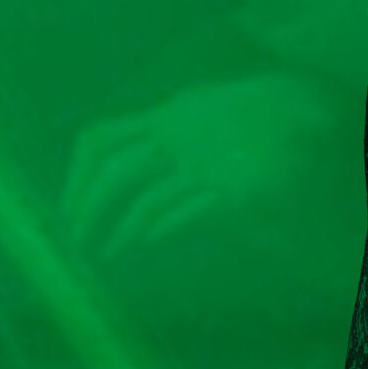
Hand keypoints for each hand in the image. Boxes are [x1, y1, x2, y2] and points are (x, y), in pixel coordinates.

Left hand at [60, 73, 324, 260]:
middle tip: (76, 243)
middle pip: (117, 172)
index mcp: (167, 115)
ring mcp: (209, 160)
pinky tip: (148, 241)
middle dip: (88, 211)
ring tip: (108, 253)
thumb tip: (110, 181)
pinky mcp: (237, 187)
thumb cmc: (240, 127)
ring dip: (122, 230)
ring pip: (149, 197)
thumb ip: (160, 144)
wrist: (303, 116)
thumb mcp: (193, 123)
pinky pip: (191, 208)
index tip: (64, 211)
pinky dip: (165, 224)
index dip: (75, 178)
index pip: (101, 138)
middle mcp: (182, 133)